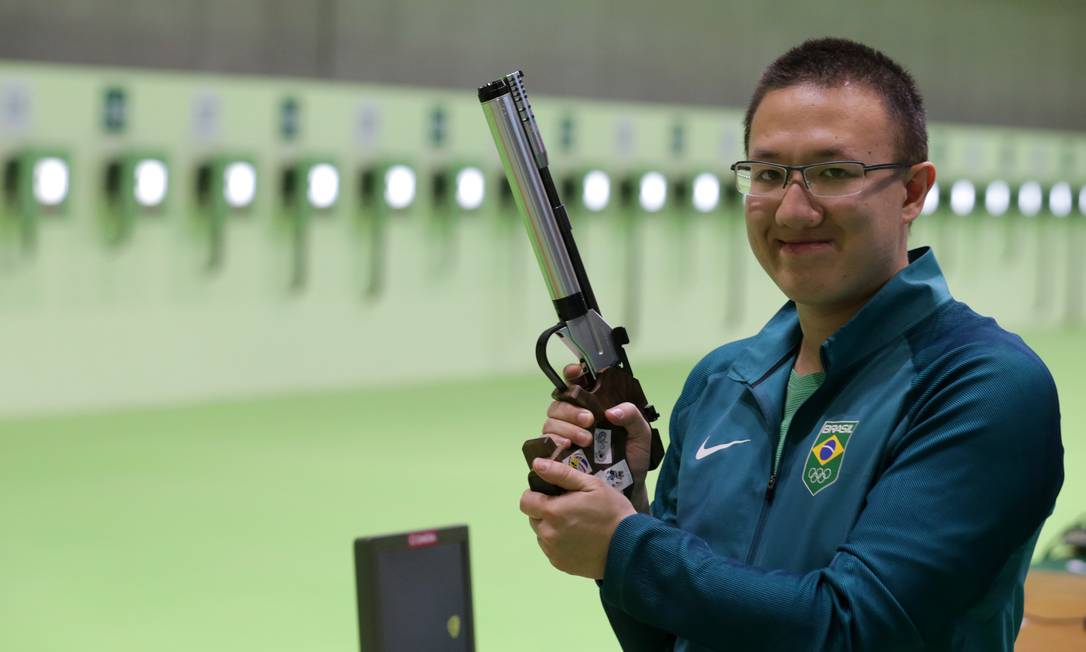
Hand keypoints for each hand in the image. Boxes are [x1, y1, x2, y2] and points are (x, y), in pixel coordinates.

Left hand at [519, 456, 636, 578]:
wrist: (629, 547)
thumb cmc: (612, 511)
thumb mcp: (591, 485)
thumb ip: (561, 473)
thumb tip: (537, 464)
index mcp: (551, 511)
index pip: (525, 501)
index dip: (536, 494)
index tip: (554, 493)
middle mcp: (547, 534)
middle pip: (533, 517)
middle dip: (545, 510)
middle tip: (570, 507)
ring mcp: (553, 551)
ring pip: (542, 533)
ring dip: (552, 527)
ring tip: (577, 524)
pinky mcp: (560, 564)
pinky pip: (551, 549)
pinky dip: (560, 542)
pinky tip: (579, 538)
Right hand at [541, 364, 654, 482]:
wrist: (628, 489)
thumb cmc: (632, 460)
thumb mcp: (640, 435)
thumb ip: (632, 416)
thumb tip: (612, 411)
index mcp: (593, 409)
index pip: (576, 386)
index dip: (572, 375)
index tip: (575, 372)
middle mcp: (574, 421)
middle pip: (559, 404)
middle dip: (571, 409)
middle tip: (589, 420)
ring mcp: (564, 438)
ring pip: (551, 423)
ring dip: (565, 427)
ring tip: (585, 439)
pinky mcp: (557, 457)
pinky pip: (545, 444)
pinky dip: (553, 442)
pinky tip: (567, 447)